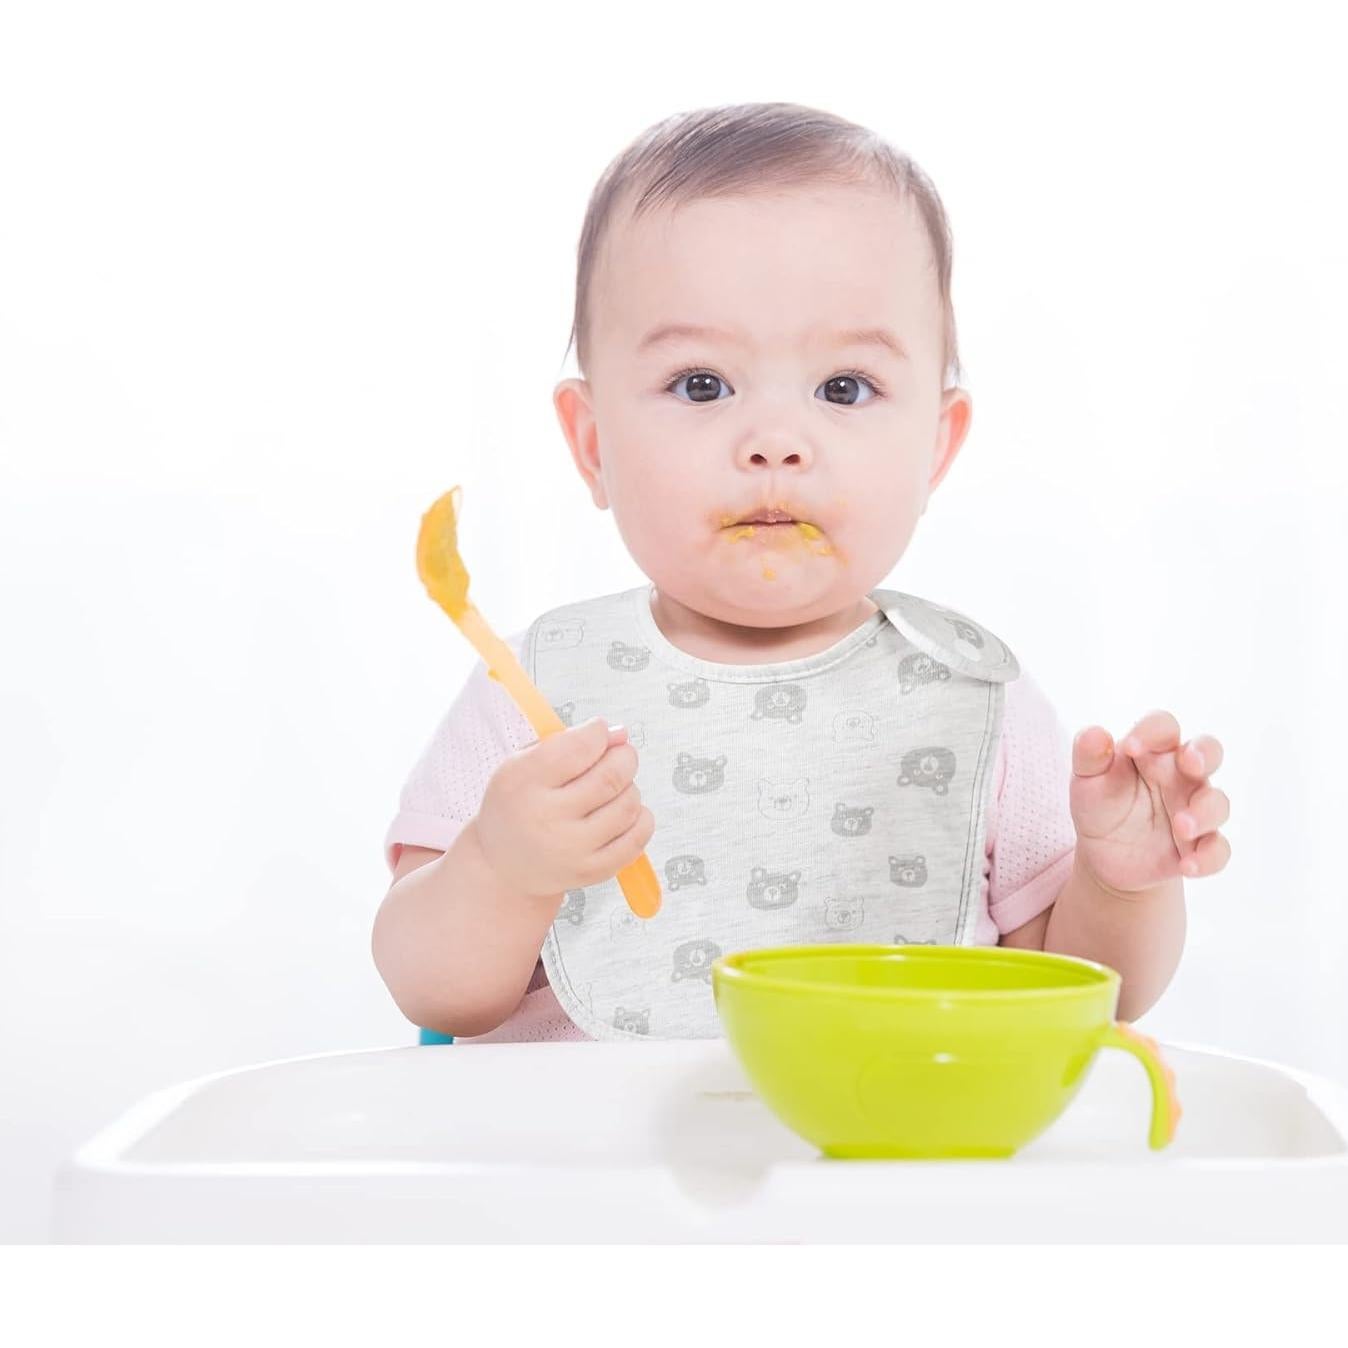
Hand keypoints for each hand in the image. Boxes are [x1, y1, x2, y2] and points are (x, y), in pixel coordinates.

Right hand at [474, 716, 654, 899]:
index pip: (578, 748)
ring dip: (630, 787)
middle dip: (624, 757)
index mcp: (524, 783)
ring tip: (614, 788)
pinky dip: (640, 817)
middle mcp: (546, 818)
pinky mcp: (592, 871)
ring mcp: (571, 850)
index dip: (598, 732)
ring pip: (628, 805)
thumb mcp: (523, 764)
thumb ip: (569, 741)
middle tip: (619, 755)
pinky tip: (622, 811)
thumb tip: (620, 734)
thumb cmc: (518, 805)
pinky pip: (637, 838)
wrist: (504, 866)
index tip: (599, 730)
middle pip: (610, 777)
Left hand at [1069, 710, 1230, 896]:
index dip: (1151, 731)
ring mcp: (1195, 808)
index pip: (1163, 727)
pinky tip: (1187, 866)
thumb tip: (1094, 734)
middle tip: (1190, 763)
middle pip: (1209, 751)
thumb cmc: (1100, 805)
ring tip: (1181, 827)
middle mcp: (1181, 775)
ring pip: (1218, 802)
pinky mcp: (1200, 845)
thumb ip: (1089, 756)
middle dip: (1205, 754)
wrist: (1104, 855)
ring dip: (1204, 812)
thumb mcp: (1087, 781)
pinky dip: (1208, 858)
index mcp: (1153, 752)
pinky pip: (1218, 850)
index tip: (1129, 747)